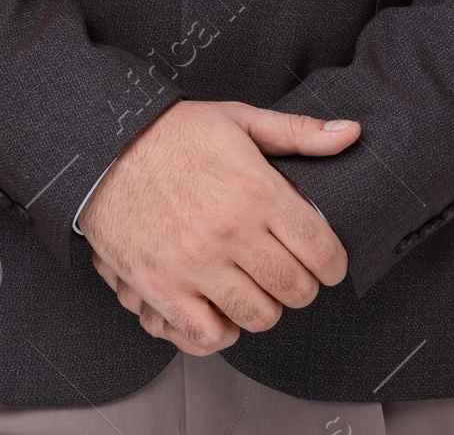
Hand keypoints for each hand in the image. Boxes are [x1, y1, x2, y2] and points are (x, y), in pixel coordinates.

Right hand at [79, 99, 358, 354]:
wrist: (104, 146)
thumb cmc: (173, 132)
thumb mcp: (239, 119)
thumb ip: (298, 133)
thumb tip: (349, 133)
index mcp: (256, 189)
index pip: (321, 250)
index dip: (333, 263)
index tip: (326, 262)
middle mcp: (230, 231)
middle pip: (295, 289)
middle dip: (302, 285)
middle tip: (291, 273)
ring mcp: (195, 264)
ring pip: (259, 316)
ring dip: (265, 306)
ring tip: (257, 287)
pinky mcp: (162, 287)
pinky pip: (208, 335)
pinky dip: (223, 330)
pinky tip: (222, 307)